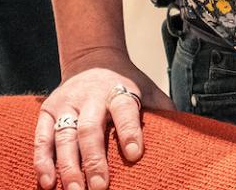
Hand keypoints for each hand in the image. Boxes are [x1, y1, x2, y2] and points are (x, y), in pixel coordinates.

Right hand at [35, 50, 173, 189]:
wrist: (93, 58)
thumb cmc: (127, 84)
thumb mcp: (148, 90)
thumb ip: (164, 112)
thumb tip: (193, 136)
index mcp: (119, 89)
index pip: (125, 109)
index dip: (129, 130)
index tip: (135, 154)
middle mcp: (91, 96)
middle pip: (90, 129)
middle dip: (95, 160)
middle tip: (99, 188)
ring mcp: (67, 103)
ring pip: (64, 136)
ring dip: (67, 166)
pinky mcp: (48, 111)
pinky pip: (42, 137)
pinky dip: (43, 160)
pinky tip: (47, 182)